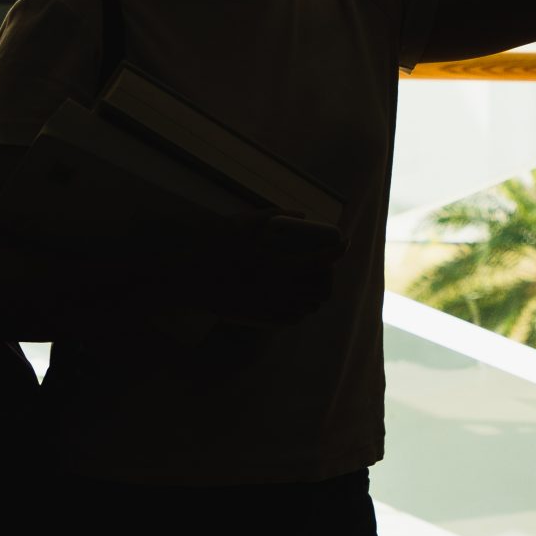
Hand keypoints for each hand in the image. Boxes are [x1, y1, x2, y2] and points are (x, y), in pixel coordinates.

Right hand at [196, 213, 343, 326]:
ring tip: (315, 281)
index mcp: (276, 264)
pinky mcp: (263, 319)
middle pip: (321, 287)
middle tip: (326, 264)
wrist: (192, 280)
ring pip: (310, 305)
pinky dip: (302, 308)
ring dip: (317, 293)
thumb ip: (272, 215)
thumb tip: (301, 216)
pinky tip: (297, 298)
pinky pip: (294, 318)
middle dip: (329, 275)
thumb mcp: (241, 223)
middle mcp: (279, 289)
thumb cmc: (214, 248)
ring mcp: (272, 307)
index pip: (320, 260)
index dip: (337, 251)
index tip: (344, 242)